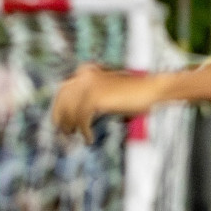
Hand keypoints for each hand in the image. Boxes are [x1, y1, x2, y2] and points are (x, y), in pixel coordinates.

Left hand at [52, 65, 169, 140]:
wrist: (152, 89)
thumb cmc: (133, 93)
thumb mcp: (107, 91)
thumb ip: (90, 97)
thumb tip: (73, 113)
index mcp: (86, 71)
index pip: (63, 89)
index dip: (58, 106)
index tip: (59, 120)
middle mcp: (84, 76)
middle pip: (62, 99)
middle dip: (60, 116)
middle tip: (64, 131)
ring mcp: (89, 86)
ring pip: (70, 111)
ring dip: (70, 126)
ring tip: (75, 135)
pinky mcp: (95, 98)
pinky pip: (82, 119)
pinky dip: (84, 131)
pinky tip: (89, 139)